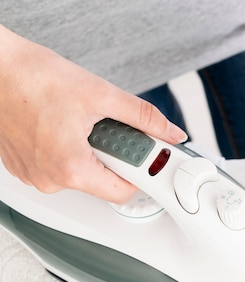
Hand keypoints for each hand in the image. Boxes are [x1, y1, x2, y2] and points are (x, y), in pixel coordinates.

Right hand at [0, 26, 186, 202]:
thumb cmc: (33, 78)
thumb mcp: (101, 95)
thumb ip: (144, 118)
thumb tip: (170, 133)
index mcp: (71, 169)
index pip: (124, 190)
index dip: (141, 171)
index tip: (150, 156)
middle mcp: (50, 180)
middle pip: (104, 181)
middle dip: (115, 155)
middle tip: (109, 127)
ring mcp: (34, 175)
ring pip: (82, 173)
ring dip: (91, 151)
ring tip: (78, 121)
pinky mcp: (24, 167)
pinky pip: (60, 166)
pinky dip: (70, 149)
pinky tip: (62, 125)